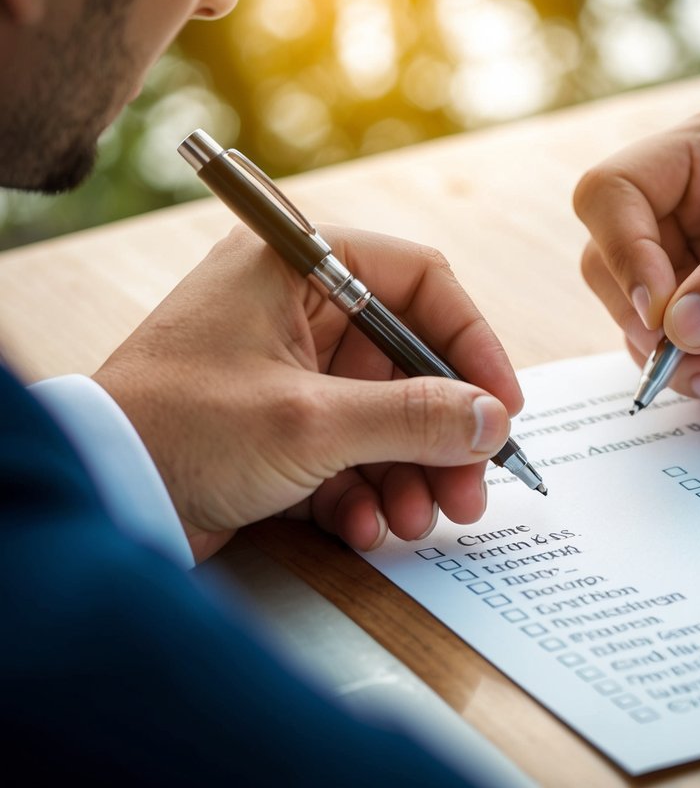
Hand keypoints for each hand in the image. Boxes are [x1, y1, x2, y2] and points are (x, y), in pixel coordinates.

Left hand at [94, 225, 521, 562]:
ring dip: (410, 470)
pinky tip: (365, 527)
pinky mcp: (281, 426)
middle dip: (444, 432)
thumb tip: (494, 419)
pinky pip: (350, 449)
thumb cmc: (182, 430)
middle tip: (471, 489)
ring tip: (416, 521)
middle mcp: (298, 311)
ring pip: (386, 413)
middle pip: (410, 361)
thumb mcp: (311, 422)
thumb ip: (414, 417)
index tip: (504, 405)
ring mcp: (290, 371)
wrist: (99, 497)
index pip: (421, 282)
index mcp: (298, 267)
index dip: (473, 343)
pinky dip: (366, 489)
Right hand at [576, 109, 699, 411]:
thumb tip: (678, 325)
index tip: (661, 310)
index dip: (622, 250)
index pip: (614, 192)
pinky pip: (679, 365)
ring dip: (691, 370)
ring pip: (638, 329)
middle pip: (609, 268)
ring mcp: (693, 274)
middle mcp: (685, 213)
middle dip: (653, 330)